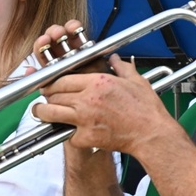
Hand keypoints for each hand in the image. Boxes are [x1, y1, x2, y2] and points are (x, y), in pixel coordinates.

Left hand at [31, 22, 172, 153]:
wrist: (153, 135)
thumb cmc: (147, 110)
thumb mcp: (136, 81)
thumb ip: (121, 67)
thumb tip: (114, 58)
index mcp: (97, 83)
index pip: (61, 79)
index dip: (51, 82)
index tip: (49, 85)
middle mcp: (87, 99)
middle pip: (52, 95)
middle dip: (47, 96)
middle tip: (46, 98)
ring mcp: (85, 119)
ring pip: (50, 113)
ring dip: (43, 112)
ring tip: (41, 111)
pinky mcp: (87, 137)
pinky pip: (66, 134)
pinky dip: (66, 133)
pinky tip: (68, 131)